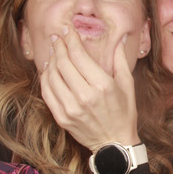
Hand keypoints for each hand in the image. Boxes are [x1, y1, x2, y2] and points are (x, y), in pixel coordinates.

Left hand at [39, 25, 139, 153]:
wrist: (115, 143)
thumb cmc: (124, 112)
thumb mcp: (127, 85)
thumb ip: (120, 59)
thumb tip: (120, 38)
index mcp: (102, 85)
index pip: (79, 56)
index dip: (71, 40)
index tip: (67, 30)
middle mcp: (84, 96)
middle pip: (63, 64)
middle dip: (58, 47)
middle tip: (56, 37)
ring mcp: (71, 108)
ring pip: (52, 77)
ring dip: (50, 61)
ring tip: (52, 52)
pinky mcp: (62, 118)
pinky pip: (47, 93)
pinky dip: (45, 79)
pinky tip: (48, 70)